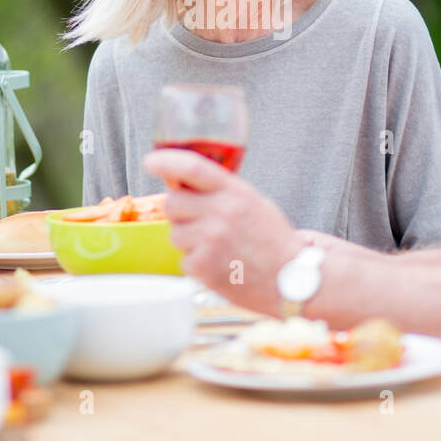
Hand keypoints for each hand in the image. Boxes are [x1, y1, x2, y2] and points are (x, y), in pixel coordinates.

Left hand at [143, 149, 301, 315]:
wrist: (290, 280)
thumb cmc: (271, 241)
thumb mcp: (253, 202)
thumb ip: (221, 190)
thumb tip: (182, 181)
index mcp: (235, 192)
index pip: (192, 167)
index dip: (166, 161)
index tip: (151, 161)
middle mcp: (221, 212)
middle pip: (172, 203)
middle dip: (180, 212)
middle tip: (201, 222)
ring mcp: (210, 240)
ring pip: (174, 233)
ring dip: (188, 240)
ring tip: (216, 247)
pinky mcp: (203, 266)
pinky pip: (183, 259)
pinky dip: (197, 264)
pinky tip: (219, 265)